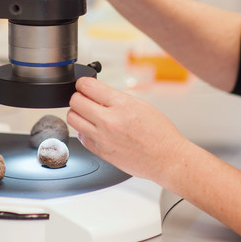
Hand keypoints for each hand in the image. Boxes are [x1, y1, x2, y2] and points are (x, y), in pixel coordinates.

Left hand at [67, 76, 187, 184]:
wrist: (167, 158)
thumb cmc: (160, 133)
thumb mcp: (141, 105)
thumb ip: (117, 98)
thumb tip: (98, 93)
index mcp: (122, 104)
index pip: (88, 86)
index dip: (83, 83)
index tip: (83, 84)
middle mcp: (109, 120)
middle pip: (75, 101)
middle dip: (78, 96)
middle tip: (84, 98)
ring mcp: (103, 138)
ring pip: (73, 119)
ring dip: (77, 113)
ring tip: (86, 113)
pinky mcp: (101, 152)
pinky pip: (80, 137)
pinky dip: (83, 130)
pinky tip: (93, 129)